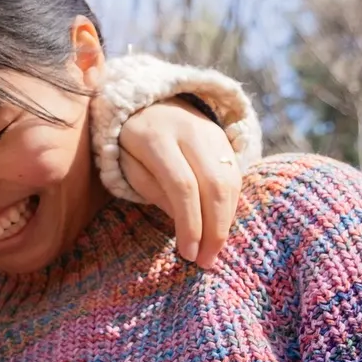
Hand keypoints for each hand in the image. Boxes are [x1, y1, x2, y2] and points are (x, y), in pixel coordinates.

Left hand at [120, 99, 240, 268]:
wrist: (148, 101)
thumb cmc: (129, 141)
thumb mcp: (125, 163)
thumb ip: (150, 189)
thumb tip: (183, 222)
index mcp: (156, 137)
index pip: (182, 186)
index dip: (189, 223)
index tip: (187, 253)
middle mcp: (189, 132)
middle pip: (214, 185)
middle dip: (214, 229)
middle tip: (206, 260)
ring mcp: (212, 132)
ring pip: (230, 183)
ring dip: (226, 222)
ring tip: (213, 251)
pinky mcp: (225, 139)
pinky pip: (236, 177)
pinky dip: (231, 207)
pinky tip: (220, 228)